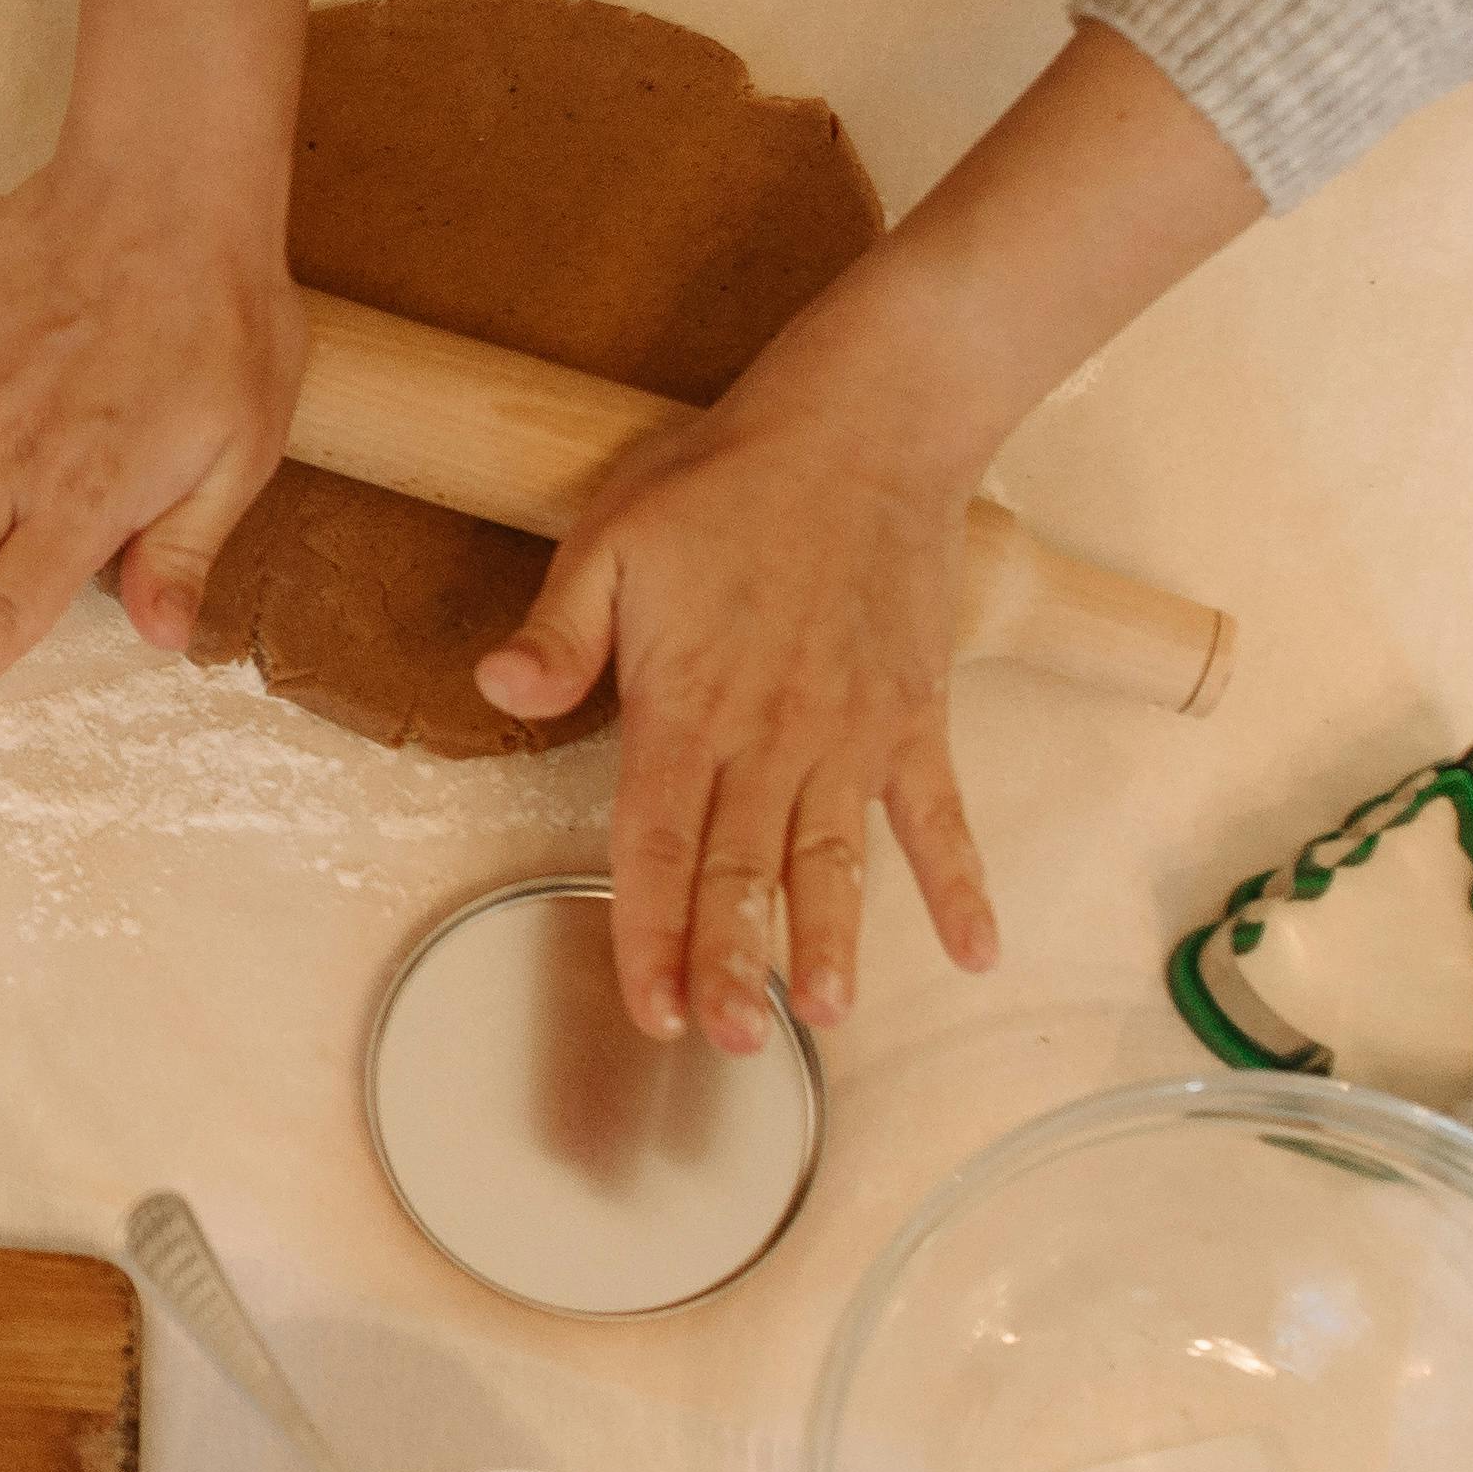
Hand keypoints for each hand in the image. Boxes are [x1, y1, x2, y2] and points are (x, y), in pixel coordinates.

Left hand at [478, 359, 1002, 1054]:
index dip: (648, 934)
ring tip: (824, 1015)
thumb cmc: (725, 481)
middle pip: (744, 872)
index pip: (655, 845)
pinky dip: (959, 882)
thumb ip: (560, 631)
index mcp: (686, 706)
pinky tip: (975, 952)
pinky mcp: (915, 714)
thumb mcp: (610, 537)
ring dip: (830, 940)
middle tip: (734, 1046)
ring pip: (836, 860)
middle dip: (734, 964)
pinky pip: (940, 814)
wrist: (865, 425)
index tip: (652, 1009)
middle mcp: (771, 737)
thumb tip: (497, 691)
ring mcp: (852, 732)